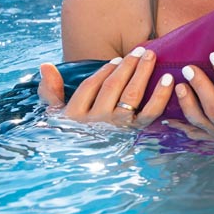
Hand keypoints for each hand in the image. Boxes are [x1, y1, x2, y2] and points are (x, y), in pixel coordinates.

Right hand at [38, 48, 172, 127]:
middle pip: (114, 87)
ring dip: (143, 72)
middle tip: (140, 50)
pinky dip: (161, 94)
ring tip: (151, 55)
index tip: (117, 58)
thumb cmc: (75, 132)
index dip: (104, 70)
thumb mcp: (56, 115)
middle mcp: (98, 120)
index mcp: (76, 116)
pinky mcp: (138, 131)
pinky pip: (151, 111)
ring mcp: (119, 126)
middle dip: (128, 65)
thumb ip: (50, 91)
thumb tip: (45, 65)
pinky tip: (169, 79)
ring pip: (132, 94)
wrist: (90, 163)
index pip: (91, 86)